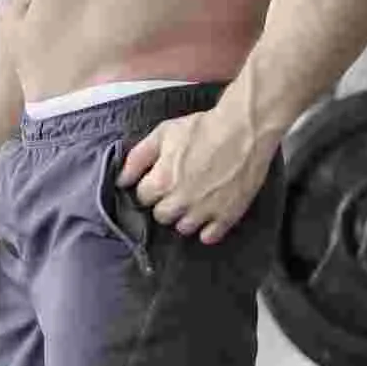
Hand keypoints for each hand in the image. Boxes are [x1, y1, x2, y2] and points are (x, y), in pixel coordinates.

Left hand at [116, 110, 274, 246]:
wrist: (244, 129)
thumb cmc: (202, 128)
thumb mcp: (163, 133)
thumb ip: (138, 158)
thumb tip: (121, 180)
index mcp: (163, 181)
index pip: (143, 198)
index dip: (150, 187)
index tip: (159, 178)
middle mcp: (181, 201)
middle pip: (161, 216)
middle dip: (165, 203)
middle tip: (177, 187)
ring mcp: (205, 211)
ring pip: (183, 228)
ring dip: (184, 216)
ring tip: (194, 198)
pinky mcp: (228, 216)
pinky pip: (209, 236)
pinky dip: (207, 229)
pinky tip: (209, 213)